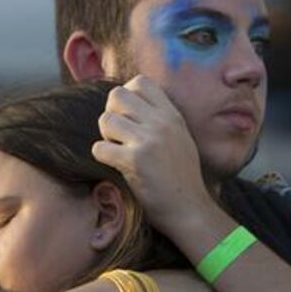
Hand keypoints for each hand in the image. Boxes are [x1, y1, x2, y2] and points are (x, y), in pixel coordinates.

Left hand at [92, 76, 213, 237]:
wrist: (190, 209)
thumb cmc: (182, 178)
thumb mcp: (180, 137)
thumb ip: (160, 119)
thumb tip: (131, 105)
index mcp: (172, 115)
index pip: (140, 82)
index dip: (127, 96)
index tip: (129, 117)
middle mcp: (161, 123)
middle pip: (117, 95)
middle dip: (111, 114)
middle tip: (117, 135)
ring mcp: (148, 141)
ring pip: (105, 120)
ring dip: (106, 137)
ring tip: (118, 151)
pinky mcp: (135, 161)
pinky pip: (100, 148)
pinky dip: (102, 157)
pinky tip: (115, 165)